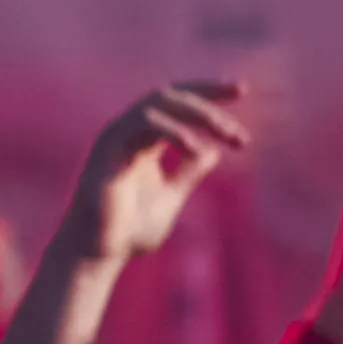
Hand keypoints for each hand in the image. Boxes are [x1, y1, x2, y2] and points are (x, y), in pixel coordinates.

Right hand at [63, 84, 252, 270]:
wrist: (99, 253)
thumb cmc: (130, 232)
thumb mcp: (171, 197)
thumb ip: (189, 173)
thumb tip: (213, 152)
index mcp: (144, 141)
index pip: (179, 103)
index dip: (210, 92)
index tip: (243, 90)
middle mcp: (129, 132)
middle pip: (172, 95)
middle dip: (210, 101)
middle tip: (236, 131)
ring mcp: (116, 136)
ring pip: (158, 100)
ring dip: (197, 112)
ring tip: (224, 134)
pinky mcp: (107, 146)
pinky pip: (143, 122)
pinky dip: (173, 130)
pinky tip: (196, 149)